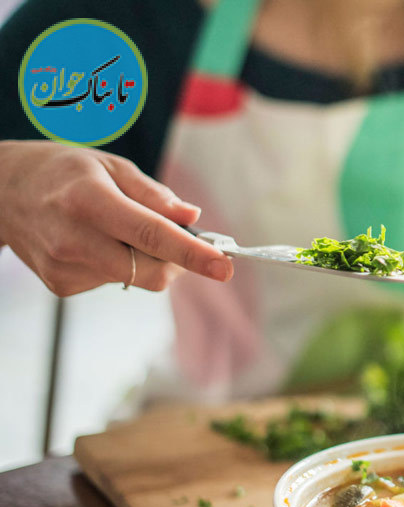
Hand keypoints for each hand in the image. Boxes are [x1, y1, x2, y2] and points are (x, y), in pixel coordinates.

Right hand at [0, 140, 232, 296]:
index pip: (151, 235)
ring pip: (135, 278)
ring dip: (144, 259)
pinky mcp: (61, 285)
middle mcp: (74, 239)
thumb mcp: (110, 166)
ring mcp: (65, 267)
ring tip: (115, 228)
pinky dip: (119, 265)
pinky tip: (96, 242)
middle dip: (177, 261)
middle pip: (150, 272)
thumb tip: (192, 217)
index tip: (224, 266)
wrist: (2, 193)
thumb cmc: (63, 172)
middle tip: (178, 237)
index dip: (193, 253)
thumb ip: (154, 194)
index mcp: (90, 202)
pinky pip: (114, 281)